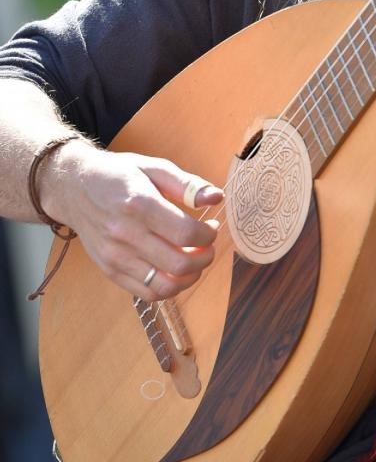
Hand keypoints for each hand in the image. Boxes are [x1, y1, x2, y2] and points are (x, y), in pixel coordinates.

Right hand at [41, 141, 222, 299]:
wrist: (74, 187)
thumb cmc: (118, 175)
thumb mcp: (154, 168)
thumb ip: (187, 184)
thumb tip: (216, 198)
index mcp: (139, 204)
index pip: (185, 234)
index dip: (208, 235)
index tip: (211, 227)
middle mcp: (125, 234)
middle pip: (179, 264)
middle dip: (205, 258)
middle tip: (207, 245)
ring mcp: (115, 256)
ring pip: (166, 285)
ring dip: (190, 276)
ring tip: (193, 259)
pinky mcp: (110, 270)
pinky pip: (147, 293)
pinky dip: (169, 287)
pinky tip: (175, 270)